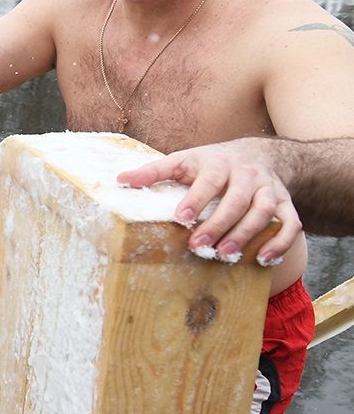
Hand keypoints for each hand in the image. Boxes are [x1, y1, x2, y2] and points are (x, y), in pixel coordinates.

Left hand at [117, 140, 299, 264]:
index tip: (181, 218)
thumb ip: (154, 172)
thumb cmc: (212, 163)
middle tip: (200, 246)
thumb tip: (121, 181)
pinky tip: (263, 259)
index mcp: (219, 163)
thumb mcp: (183, 161)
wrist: (260, 154)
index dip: (196, 199)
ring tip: (226, 255)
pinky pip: (291, 224)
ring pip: (264, 212)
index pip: (209, 180)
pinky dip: (281, 242)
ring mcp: (270, 189)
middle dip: (219, 223)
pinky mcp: (286, 204)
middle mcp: (248, 175)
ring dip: (247, 235)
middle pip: (238, 199)